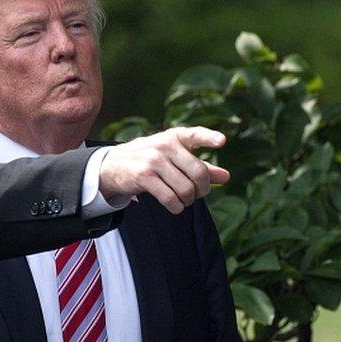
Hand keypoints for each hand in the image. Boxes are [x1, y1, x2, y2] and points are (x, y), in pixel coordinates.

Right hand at [98, 126, 229, 213]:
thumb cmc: (151, 160)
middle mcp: (165, 145)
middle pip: (198, 172)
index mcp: (175, 137)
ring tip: (184, 200)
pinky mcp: (144, 177)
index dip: (209, 138)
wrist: (114, 165)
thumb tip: (226, 177)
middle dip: (202, 189)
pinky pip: (170, 198)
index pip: (195, 135)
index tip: (222, 141)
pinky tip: (175, 206)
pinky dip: (177, 206)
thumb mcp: (175, 158)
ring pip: (185, 188)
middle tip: (199, 194)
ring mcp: (153, 160)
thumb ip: (201, 166)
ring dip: (188, 200)